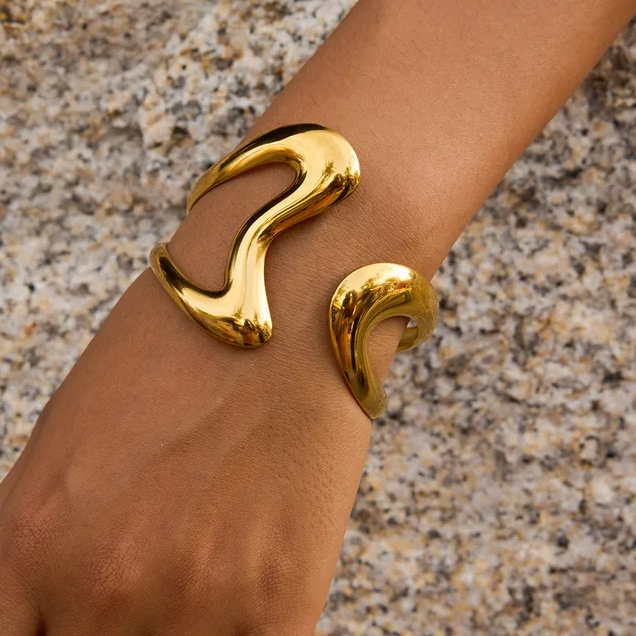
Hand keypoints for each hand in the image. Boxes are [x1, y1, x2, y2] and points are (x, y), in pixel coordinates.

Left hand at [0, 270, 370, 634]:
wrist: (286, 306)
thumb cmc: (180, 348)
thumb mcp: (73, 436)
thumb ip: (52, 542)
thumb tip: (61, 603)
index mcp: (29, 538)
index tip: (69, 622)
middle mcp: (101, 587)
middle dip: (115, 626)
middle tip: (155, 577)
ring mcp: (196, 602)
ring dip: (184, 625)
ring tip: (210, 556)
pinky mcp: (282, 603)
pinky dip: (244, 629)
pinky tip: (252, 577)